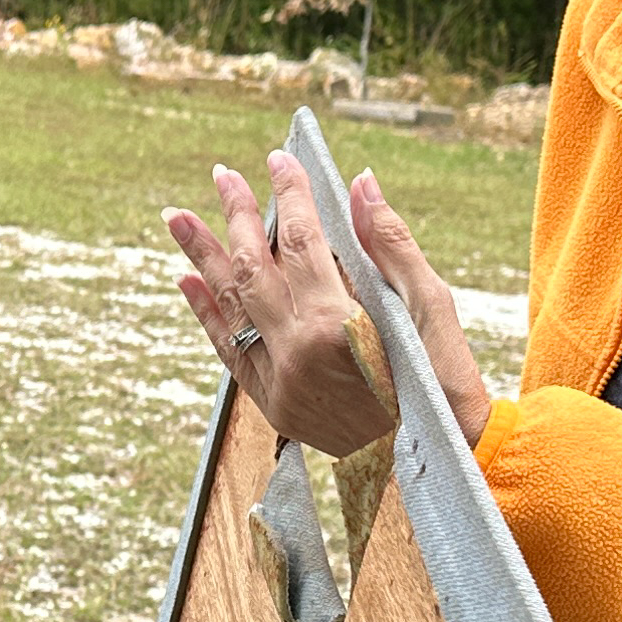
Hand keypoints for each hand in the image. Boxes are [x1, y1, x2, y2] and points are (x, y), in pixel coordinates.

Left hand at [165, 154, 494, 450]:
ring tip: (177, 218)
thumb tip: (362, 185)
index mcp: (336, 325)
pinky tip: (189, 280)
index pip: (300, 241)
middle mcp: (296, 352)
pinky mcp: (274, 405)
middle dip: (235, 215)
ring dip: (202, 258)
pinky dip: (208, 312)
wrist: (440, 462)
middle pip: (252, 267)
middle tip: (222, 174)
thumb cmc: (444, 381)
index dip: (289, 195)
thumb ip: (390, 244)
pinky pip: (229, 350)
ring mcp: (279, 382)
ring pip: (229, 307)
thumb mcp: (429, 307)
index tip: (280, 159)